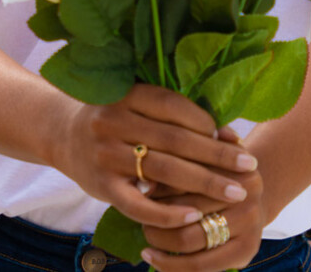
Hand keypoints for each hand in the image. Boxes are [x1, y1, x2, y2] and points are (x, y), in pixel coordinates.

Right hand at [53, 85, 257, 230]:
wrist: (61, 133)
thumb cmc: (111, 115)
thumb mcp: (132, 101)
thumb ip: (168, 112)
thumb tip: (221, 129)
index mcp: (125, 94)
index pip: (173, 105)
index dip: (206, 121)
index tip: (233, 136)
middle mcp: (113, 122)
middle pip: (175, 140)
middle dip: (217, 154)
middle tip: (249, 166)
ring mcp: (106, 156)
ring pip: (163, 170)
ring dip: (205, 183)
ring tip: (236, 192)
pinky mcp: (102, 187)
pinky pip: (139, 205)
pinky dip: (168, 212)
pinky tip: (194, 216)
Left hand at [139, 132, 265, 271]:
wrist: (253, 196)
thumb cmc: (218, 171)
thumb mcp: (205, 155)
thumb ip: (178, 160)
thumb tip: (143, 183)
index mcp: (235, 163)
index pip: (188, 175)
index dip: (160, 183)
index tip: (138, 188)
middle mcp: (246, 193)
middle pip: (188, 207)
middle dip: (158, 214)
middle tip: (139, 216)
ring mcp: (249, 224)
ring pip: (191, 239)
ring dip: (161, 241)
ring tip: (146, 238)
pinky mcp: (246, 252)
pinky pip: (202, 266)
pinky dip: (173, 267)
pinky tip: (154, 260)